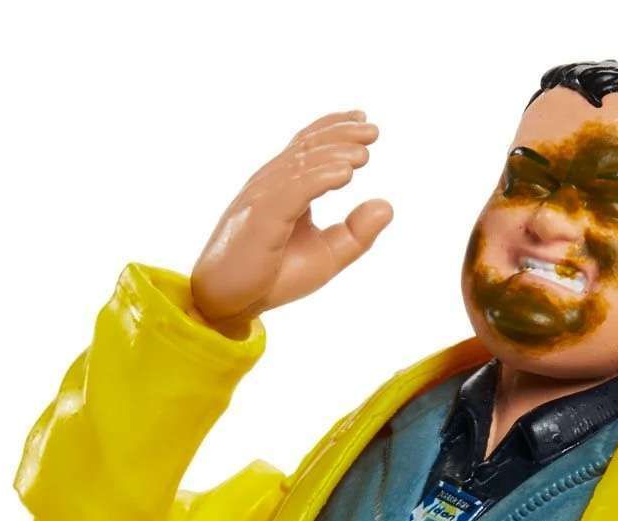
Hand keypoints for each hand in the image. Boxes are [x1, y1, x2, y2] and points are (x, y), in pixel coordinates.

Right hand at [191, 111, 392, 331]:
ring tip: (364, 153)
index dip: (334, 129)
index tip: (363, 120)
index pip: (308, 148)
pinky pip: (293, 193)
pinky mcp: (261, 218)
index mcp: (285, 188)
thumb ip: (357, 233)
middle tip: (373, 131)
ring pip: (302, 167)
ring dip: (335, 155)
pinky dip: (319, 180)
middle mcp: (272, 185)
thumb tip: (388, 205)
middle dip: (340, 136)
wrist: (229, 301)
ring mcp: (263, 199)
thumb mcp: (328, 255)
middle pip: (308, 150)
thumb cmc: (273, 277)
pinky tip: (345, 174)